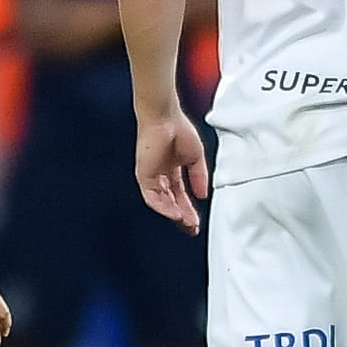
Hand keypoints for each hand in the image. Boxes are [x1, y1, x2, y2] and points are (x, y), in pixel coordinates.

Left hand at [135, 106, 209, 230]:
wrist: (165, 117)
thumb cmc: (179, 130)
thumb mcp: (195, 158)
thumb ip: (199, 177)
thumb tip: (203, 195)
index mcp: (172, 170)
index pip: (180, 196)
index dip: (189, 210)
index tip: (197, 223)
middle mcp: (161, 176)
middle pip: (171, 203)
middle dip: (183, 217)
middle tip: (192, 230)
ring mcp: (151, 177)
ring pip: (162, 203)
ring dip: (175, 215)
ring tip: (187, 225)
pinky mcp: (144, 175)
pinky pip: (152, 197)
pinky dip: (164, 207)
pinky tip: (175, 214)